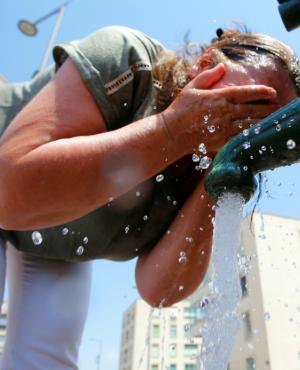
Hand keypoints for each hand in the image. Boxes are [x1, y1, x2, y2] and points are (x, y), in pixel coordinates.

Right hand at [160, 64, 278, 154]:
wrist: (171, 132)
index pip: (246, 92)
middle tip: (277, 108)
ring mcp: (223, 128)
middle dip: (267, 109)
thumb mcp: (192, 87)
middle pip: (252, 110)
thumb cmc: (180, 109)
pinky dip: (250, 135)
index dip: (262, 92)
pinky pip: (240, 138)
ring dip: (262, 122)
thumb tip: (222, 67)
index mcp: (219, 97)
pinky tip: (256, 134)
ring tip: (271, 120)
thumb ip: (208, 76)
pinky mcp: (220, 141)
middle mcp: (224, 112)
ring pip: (249, 125)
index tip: (272, 92)